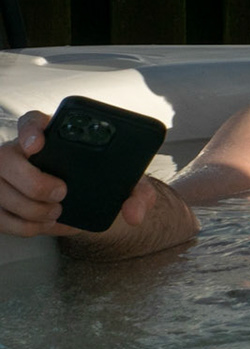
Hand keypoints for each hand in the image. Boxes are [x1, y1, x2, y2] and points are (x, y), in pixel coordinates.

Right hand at [0, 111, 156, 237]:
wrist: (84, 196)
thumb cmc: (99, 179)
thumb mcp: (122, 180)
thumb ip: (137, 191)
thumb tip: (135, 213)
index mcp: (51, 135)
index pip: (31, 122)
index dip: (30, 131)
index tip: (39, 144)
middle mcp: (19, 153)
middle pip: (7, 161)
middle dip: (34, 182)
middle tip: (61, 192)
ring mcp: (2, 178)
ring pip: (2, 194)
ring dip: (33, 210)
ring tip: (58, 211)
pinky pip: (3, 219)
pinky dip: (29, 227)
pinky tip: (49, 224)